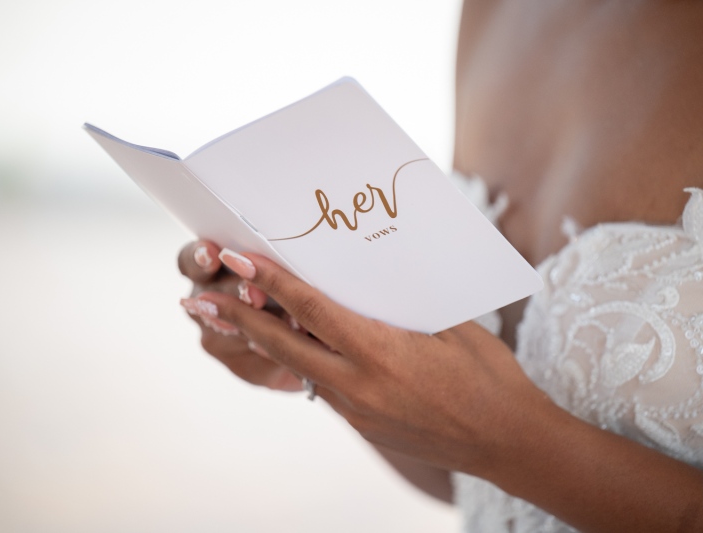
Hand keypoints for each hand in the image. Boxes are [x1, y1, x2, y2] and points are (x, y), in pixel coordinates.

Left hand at [188, 249, 550, 477]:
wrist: (507, 441)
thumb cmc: (489, 376)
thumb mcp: (450, 327)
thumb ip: (399, 308)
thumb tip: (363, 286)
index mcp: (381, 351)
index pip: (311, 309)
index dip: (271, 282)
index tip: (238, 260)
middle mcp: (359, 384)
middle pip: (283, 344)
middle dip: (236, 319)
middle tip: (195, 300)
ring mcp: (357, 410)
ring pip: (297, 366)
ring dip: (263, 342)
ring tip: (227, 321)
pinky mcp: (363, 425)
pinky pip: (323, 386)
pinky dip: (302, 361)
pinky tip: (295, 346)